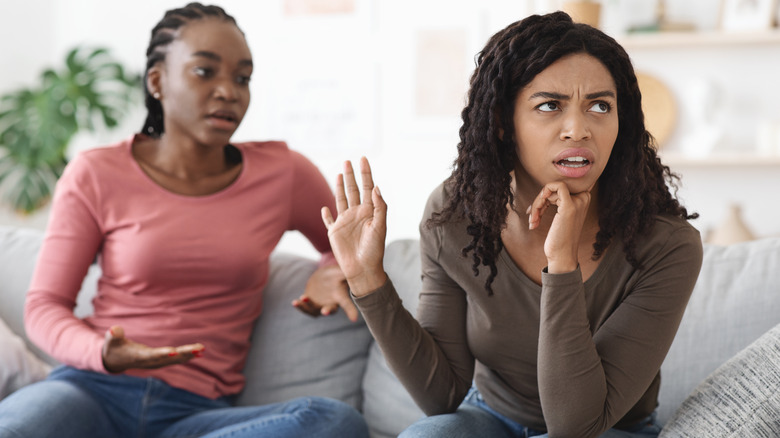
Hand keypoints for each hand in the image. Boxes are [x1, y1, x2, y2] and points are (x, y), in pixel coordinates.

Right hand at [102, 325, 204, 372]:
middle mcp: (150, 362)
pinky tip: (200, 352)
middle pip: (169, 359)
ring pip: (175, 360)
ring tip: (202, 349)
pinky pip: (177, 359)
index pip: (151, 356)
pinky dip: (188, 356)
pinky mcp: (161, 361)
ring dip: (189, 355)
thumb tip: (114, 329)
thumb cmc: (114, 348)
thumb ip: (113, 335)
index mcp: (138, 357)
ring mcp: (156, 362)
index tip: (173, 352)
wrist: (115, 361)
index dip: (161, 354)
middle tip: (198, 349)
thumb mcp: (111, 341)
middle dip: (184, 354)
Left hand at [292, 264, 359, 321]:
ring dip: (308, 307)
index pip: (347, 305)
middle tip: (324, 312)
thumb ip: (347, 272)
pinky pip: (304, 307)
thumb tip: (355, 267)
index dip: (351, 311)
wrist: (325, 276)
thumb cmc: (336, 274)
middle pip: (330, 310)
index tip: (354, 319)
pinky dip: (299, 305)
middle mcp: (330, 304)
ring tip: (303, 298)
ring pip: (314, 311)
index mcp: (341, 297)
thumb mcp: (342, 272)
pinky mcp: (309, 303)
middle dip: (327, 311)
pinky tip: (294, 302)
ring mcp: (319, 305)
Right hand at [321, 157, 387, 296]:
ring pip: (341, 199)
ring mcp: (345, 222)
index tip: (363, 158)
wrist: (363, 269)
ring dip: (339, 187)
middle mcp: (357, 214)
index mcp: (369, 211)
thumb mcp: (380, 227)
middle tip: (348, 161)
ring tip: (339, 174)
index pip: (368, 187)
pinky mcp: (334, 232)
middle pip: (353, 190)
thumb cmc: (374, 250)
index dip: (366, 173)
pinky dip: (326, 214)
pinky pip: (329, 220)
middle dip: (351, 175)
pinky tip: (325, 208)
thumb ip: (380, 207)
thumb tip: (376, 187)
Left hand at [527, 182, 591, 273]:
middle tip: (532, 217)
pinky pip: (556, 186)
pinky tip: (536, 212)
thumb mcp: (560, 215)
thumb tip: (544, 190)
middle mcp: (584, 198)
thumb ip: (557, 201)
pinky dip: (541, 196)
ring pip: (550, 189)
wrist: (562, 255)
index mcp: (583, 199)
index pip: (560, 187)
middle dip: (539, 201)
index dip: (546, 196)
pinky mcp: (570, 206)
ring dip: (537, 204)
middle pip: (554, 188)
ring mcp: (578, 201)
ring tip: (533, 220)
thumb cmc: (559, 238)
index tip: (538, 211)